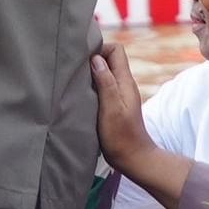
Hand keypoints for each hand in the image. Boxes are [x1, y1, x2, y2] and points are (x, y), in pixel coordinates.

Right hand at [89, 38, 151, 172]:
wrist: (132, 159)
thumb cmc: (121, 136)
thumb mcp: (111, 108)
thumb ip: (105, 83)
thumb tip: (96, 59)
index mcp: (125, 82)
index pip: (116, 50)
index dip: (100, 49)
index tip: (83, 60)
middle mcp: (123, 85)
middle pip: (109, 59)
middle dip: (92, 60)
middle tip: (76, 70)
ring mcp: (119, 95)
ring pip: (104, 73)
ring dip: (90, 74)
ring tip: (75, 83)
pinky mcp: (113, 105)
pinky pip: (102, 87)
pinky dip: (91, 87)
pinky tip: (81, 96)